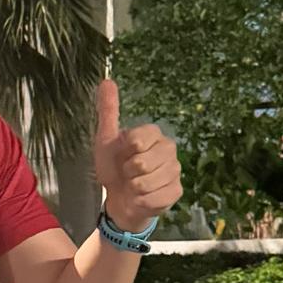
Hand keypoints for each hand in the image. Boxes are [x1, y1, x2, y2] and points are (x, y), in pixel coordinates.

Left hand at [93, 79, 181, 233]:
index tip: (122, 154)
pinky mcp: (177, 191)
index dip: (124, 152)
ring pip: (147, 182)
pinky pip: (155, 197)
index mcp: (153, 133)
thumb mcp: (106, 139)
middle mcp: (169, 148)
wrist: (121, 198)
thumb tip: (107, 81)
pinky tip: (143, 197)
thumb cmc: (114, 168)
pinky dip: (143, 200)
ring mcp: (175, 170)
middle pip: (142, 163)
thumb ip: (108, 111)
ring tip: (135, 185)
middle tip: (128, 172)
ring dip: (134, 188)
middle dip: (128, 172)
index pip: (137, 140)